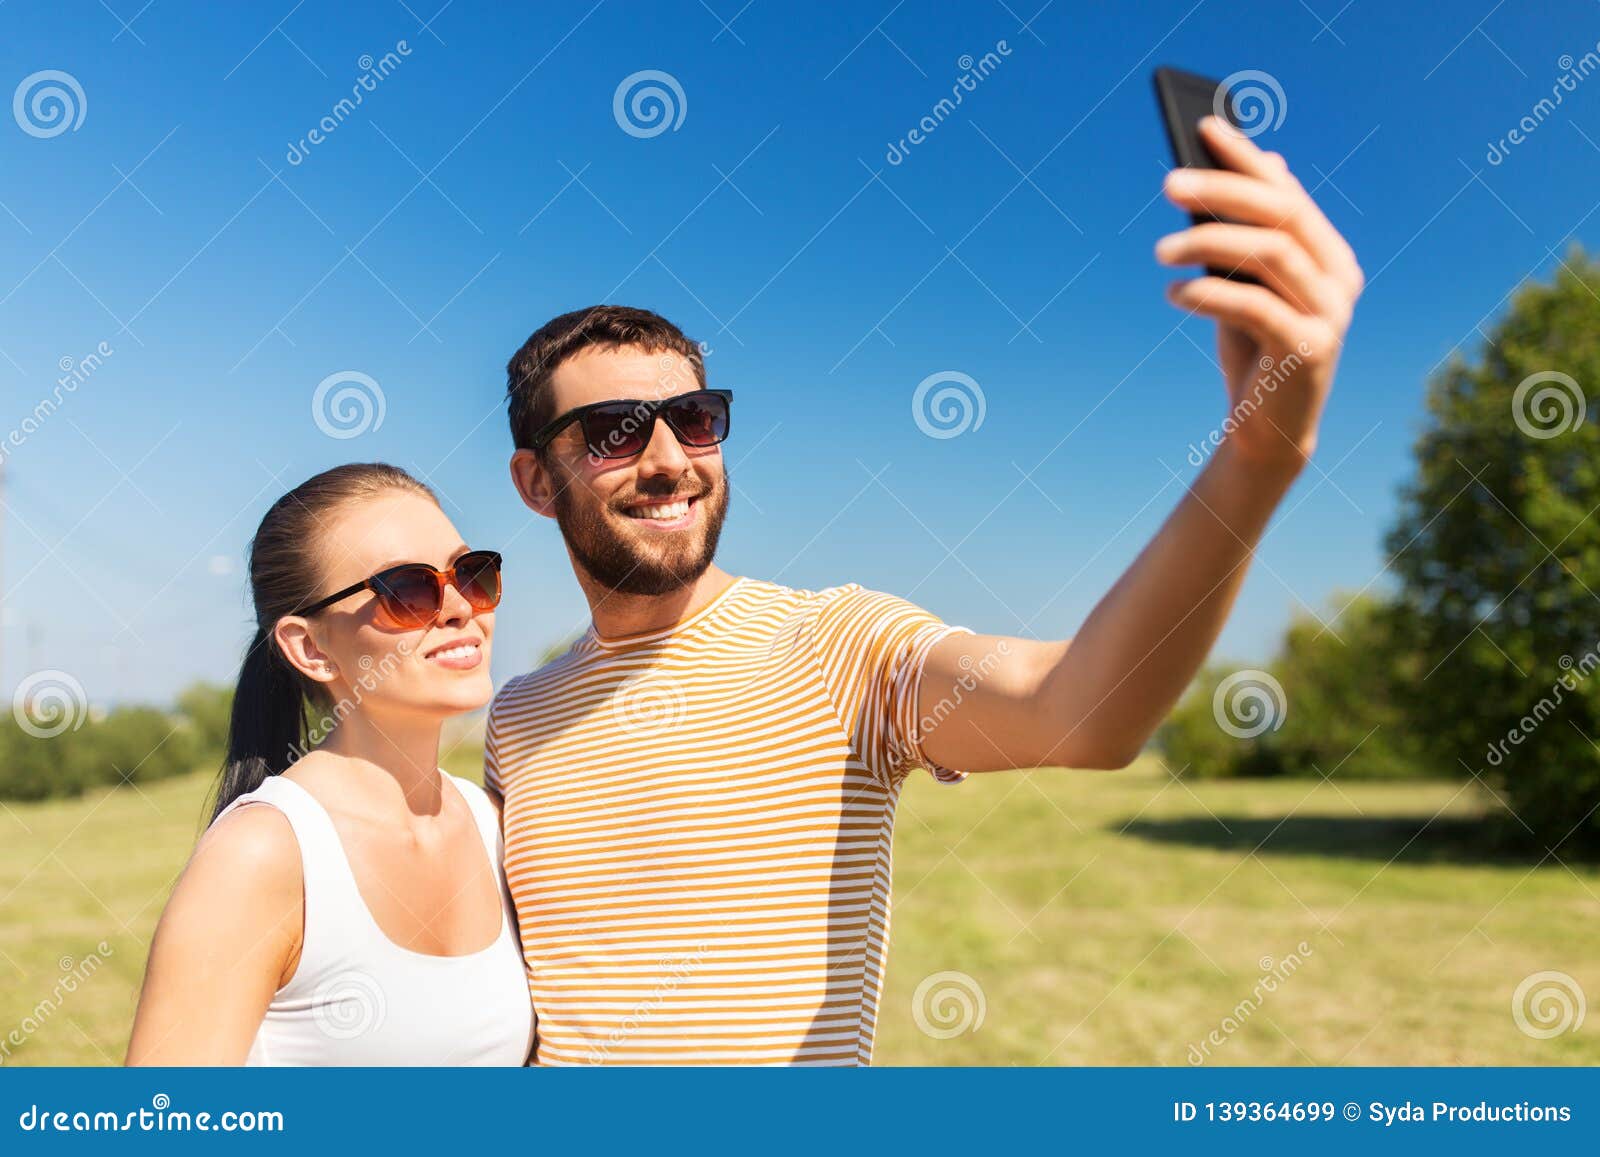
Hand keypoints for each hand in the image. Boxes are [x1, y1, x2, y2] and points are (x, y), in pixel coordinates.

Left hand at [1156, 116, 1363, 474]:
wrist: (1268, 433)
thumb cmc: (1254, 353)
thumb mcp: (1247, 287)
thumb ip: (1254, 233)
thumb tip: (1263, 162)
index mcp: (1329, 255)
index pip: (1286, 192)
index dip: (1246, 158)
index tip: (1204, 126)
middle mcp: (1339, 278)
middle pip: (1281, 215)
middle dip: (1222, 190)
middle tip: (1168, 182)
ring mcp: (1331, 314)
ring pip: (1270, 255)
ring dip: (1207, 243)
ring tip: (1158, 249)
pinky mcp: (1310, 351)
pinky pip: (1256, 308)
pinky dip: (1210, 295)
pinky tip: (1174, 295)